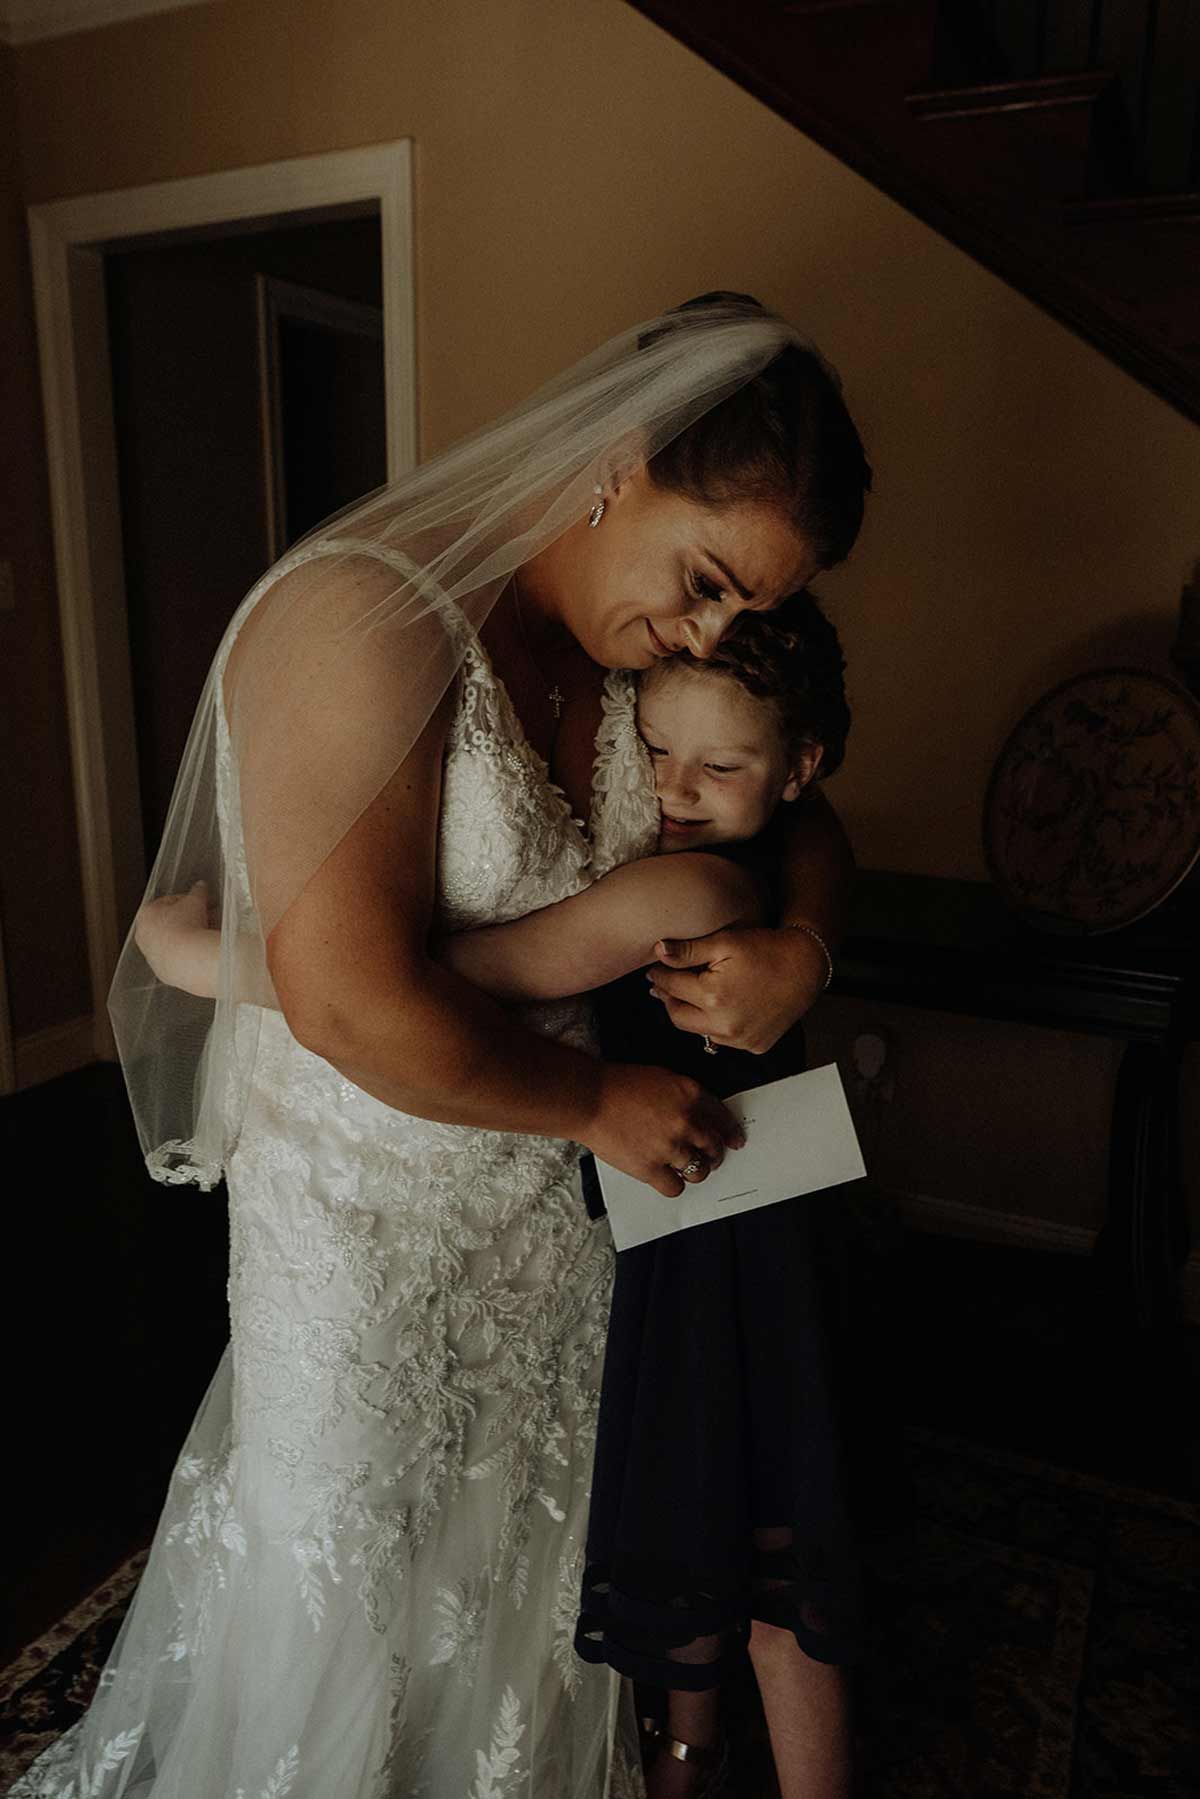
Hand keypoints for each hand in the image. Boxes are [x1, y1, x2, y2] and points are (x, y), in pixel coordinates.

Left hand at [134, 881, 213, 982]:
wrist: (189, 959)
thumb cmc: (187, 926)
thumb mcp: (196, 901)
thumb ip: (197, 891)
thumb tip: (201, 886)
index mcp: (146, 914)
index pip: (167, 901)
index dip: (188, 899)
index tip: (202, 901)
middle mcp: (143, 935)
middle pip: (169, 922)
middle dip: (190, 918)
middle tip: (208, 916)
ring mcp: (151, 955)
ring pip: (172, 941)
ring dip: (189, 936)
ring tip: (209, 933)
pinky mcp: (162, 971)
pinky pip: (176, 958)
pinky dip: (187, 953)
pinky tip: (202, 950)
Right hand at [580, 1061, 744, 1197]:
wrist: (589, 1098)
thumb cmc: (618, 1085)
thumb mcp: (661, 1078)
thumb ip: (684, 1097)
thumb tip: (698, 1117)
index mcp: (690, 1094)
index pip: (723, 1118)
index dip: (731, 1132)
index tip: (735, 1141)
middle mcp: (686, 1121)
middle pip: (713, 1146)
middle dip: (714, 1154)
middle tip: (710, 1157)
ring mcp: (670, 1147)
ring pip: (700, 1170)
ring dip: (696, 1170)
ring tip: (687, 1167)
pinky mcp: (651, 1168)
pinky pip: (676, 1186)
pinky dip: (674, 1184)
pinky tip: (666, 1177)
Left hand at [646, 924, 828, 1053]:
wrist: (806, 966)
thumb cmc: (766, 949)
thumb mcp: (725, 943)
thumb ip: (688, 950)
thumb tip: (657, 950)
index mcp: (713, 997)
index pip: (671, 987)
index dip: (660, 975)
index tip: (655, 969)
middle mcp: (724, 1025)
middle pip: (678, 1016)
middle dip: (669, 999)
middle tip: (664, 985)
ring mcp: (741, 1040)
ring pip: (699, 1031)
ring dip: (692, 1014)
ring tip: (691, 995)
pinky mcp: (754, 1046)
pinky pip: (723, 1039)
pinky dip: (716, 1025)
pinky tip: (719, 1008)